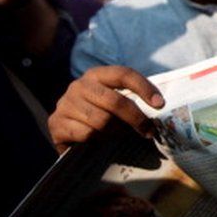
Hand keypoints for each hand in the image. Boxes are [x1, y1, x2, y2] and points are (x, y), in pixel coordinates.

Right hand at [48, 66, 164, 152]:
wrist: (66, 131)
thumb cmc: (99, 114)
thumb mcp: (113, 101)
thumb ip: (130, 99)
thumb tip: (159, 107)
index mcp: (96, 74)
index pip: (124, 74)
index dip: (144, 88)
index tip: (160, 104)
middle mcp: (79, 86)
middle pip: (115, 101)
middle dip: (136, 118)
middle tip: (148, 131)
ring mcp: (65, 104)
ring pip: (102, 120)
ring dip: (117, 132)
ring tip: (122, 136)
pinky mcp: (56, 123)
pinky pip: (86, 133)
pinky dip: (98, 140)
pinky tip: (100, 141)